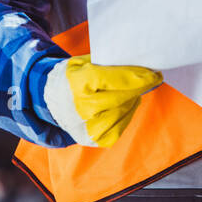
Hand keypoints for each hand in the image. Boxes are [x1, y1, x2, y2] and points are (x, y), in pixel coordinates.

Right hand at [43, 57, 162, 147]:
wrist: (48, 99)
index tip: (154, 73)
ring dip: (134, 98)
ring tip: (135, 89)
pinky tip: (127, 103)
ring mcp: (87, 127)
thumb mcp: (84, 61)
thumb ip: (109, 62)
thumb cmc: (72, 77)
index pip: (117, 79)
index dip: (138, 76)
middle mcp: (82, 108)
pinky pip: (120, 126)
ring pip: (124, 110)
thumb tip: (138, 64)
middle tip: (152, 78)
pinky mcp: (92, 139)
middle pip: (123, 96)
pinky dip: (127, 113)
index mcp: (79, 84)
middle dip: (140, 87)